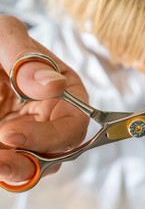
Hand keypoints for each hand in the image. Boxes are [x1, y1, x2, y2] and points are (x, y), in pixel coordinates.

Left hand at [0, 15, 88, 182]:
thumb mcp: (6, 39)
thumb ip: (28, 58)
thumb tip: (55, 86)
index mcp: (66, 94)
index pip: (73, 125)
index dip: (50, 137)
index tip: (11, 134)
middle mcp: (52, 118)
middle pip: (57, 154)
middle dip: (31, 162)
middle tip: (0, 160)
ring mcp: (30, 134)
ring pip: (34, 166)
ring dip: (16, 170)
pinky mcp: (10, 146)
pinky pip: (12, 166)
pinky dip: (4, 169)